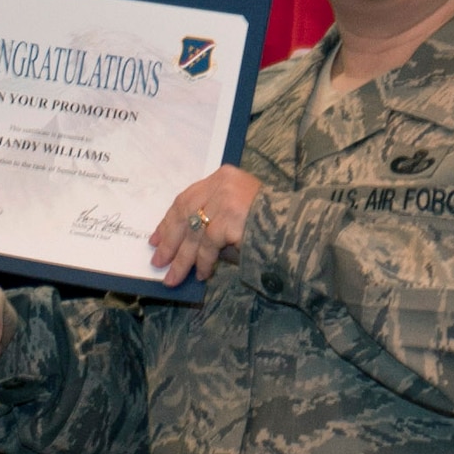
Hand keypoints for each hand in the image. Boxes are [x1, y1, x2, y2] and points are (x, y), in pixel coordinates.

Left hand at [150, 165, 262, 287]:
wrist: (297, 227)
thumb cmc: (268, 223)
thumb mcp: (236, 212)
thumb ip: (212, 220)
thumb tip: (179, 248)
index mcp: (222, 176)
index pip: (186, 198)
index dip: (168, 221)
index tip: (156, 239)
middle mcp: (222, 183)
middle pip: (185, 213)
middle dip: (170, 241)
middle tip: (158, 262)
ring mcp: (226, 199)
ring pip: (194, 232)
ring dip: (182, 258)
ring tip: (174, 277)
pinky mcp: (231, 218)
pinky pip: (209, 244)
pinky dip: (204, 261)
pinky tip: (202, 274)